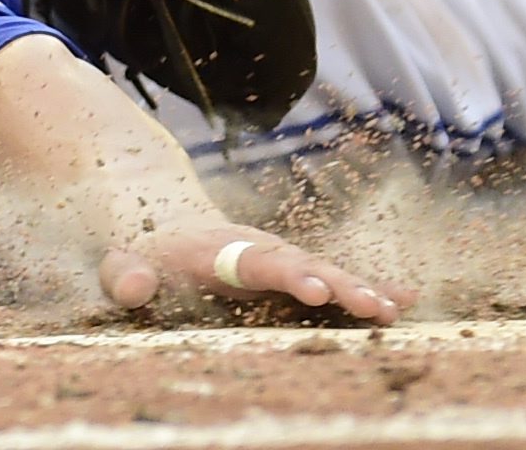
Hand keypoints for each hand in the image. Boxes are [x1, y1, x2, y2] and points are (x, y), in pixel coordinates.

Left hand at [99, 221, 408, 322]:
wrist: (161, 214)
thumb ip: (125, 275)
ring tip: (396, 311)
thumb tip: (132, 286)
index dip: (288, 275)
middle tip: (374, 307)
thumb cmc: (141, 249)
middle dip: (341, 285)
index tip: (317, 290)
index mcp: (219, 249)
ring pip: (326, 270)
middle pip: (304, 264)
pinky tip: (404, 300)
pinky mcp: (290, 272)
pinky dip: (367, 286)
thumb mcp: (121, 261)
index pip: (257, 262)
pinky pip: (332, 278)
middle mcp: (257, 248)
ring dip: (360, 289)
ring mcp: (277, 258)